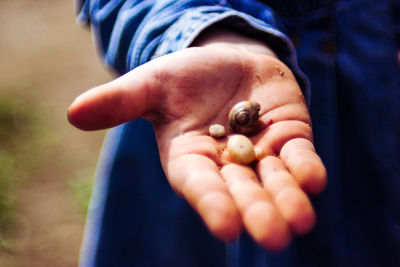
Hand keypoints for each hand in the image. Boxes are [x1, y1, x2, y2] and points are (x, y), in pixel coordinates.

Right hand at [68, 41, 326, 250]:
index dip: (211, 204)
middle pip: (242, 192)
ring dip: (288, 199)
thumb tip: (73, 113)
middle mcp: (226, 165)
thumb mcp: (152, 85)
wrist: (226, 60)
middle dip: (257, 212)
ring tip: (299, 221)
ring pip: (275, 181)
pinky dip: (306, 169)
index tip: (227, 227)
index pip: (199, 186)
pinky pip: (300, 156)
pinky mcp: (290, 137)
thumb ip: (120, 102)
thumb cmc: (184, 77)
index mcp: (190, 160)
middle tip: (273, 236)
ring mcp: (262, 153)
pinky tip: (315, 181)